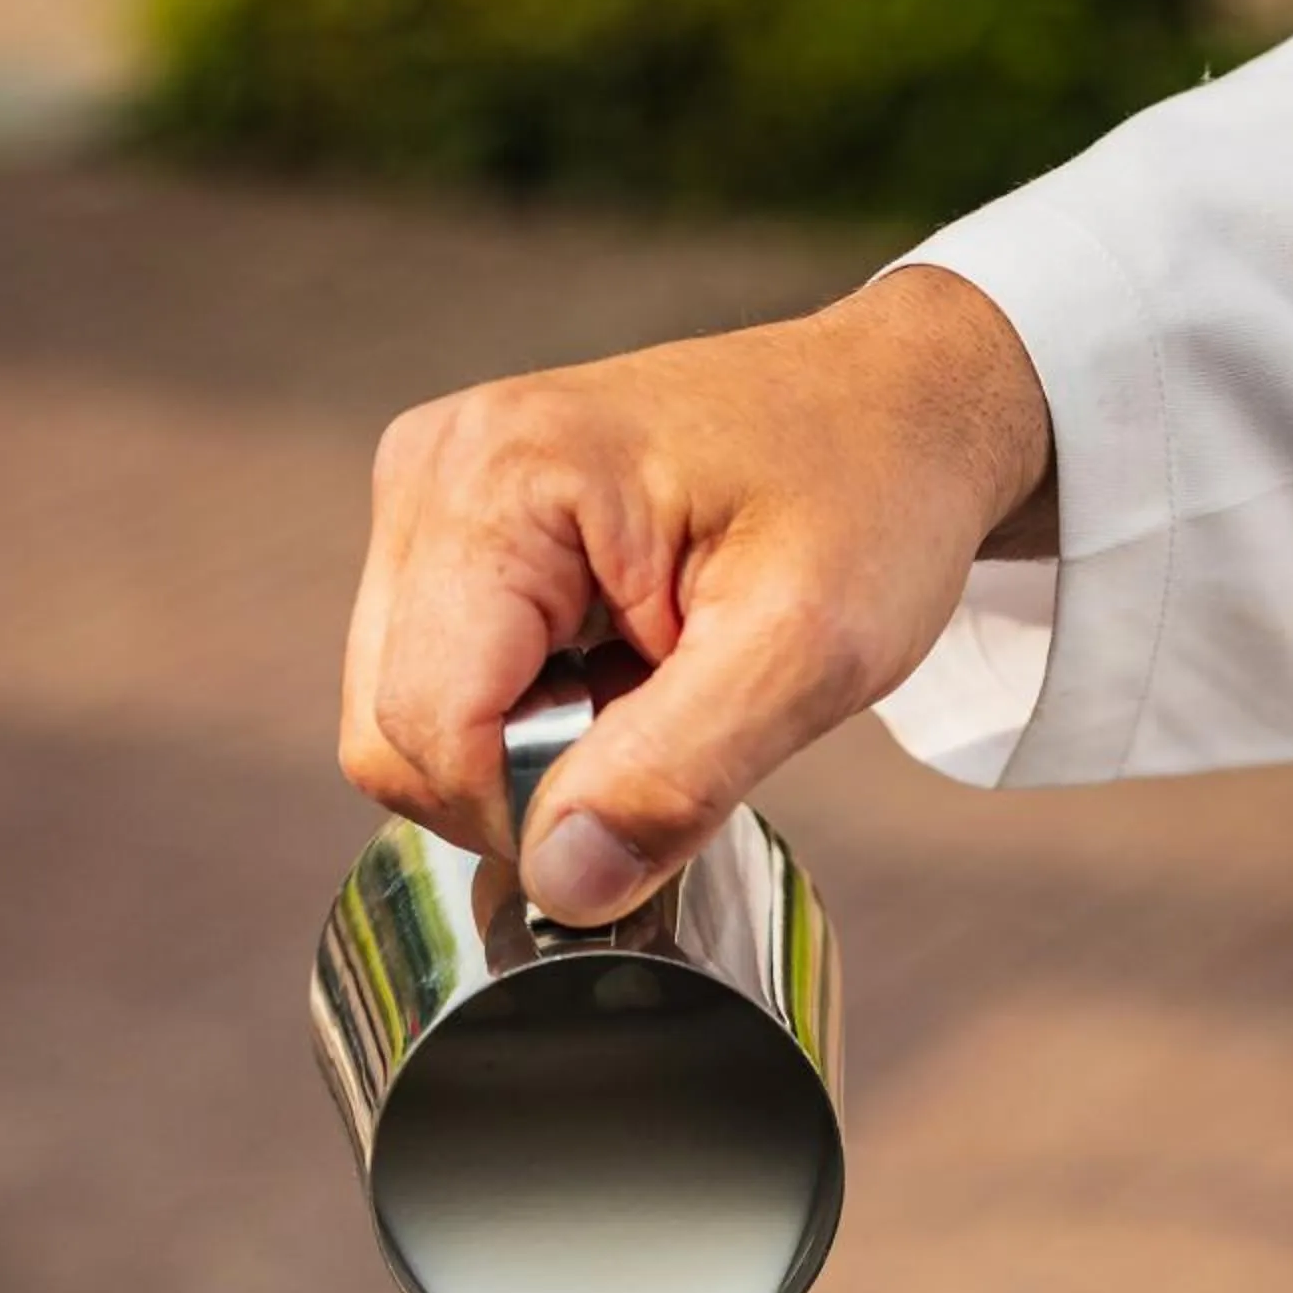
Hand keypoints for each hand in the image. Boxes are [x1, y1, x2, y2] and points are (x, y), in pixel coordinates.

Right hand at [340, 266, 1052, 921]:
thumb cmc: (872, 497)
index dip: (529, 813)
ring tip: (649, 685)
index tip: (658, 786)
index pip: (426, 728)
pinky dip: (530, 714)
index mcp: (504, 478)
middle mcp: (435, 467)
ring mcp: (431, 490)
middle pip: (394, 732)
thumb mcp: (810, 655)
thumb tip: (558, 884)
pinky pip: (439, 682)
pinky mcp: (450, 523)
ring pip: (406, 718)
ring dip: (531, 750)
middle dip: (527, 781)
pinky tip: (619, 665)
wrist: (898, 407)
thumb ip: (676, 777)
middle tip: (666, 725)